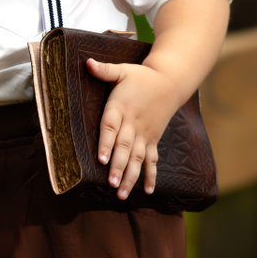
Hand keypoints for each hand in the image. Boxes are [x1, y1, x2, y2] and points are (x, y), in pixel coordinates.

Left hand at [86, 58, 180, 198]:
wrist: (170, 82)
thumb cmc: (141, 77)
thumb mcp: (123, 70)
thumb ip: (104, 70)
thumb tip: (86, 62)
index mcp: (121, 108)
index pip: (112, 127)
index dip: (107, 143)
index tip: (102, 159)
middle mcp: (133, 124)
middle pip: (125, 148)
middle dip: (119, 167)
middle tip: (112, 185)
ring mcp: (145, 134)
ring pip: (137, 159)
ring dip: (131, 177)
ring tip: (122, 194)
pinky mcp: (153, 140)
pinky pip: (152, 160)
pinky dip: (151, 176)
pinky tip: (147, 191)